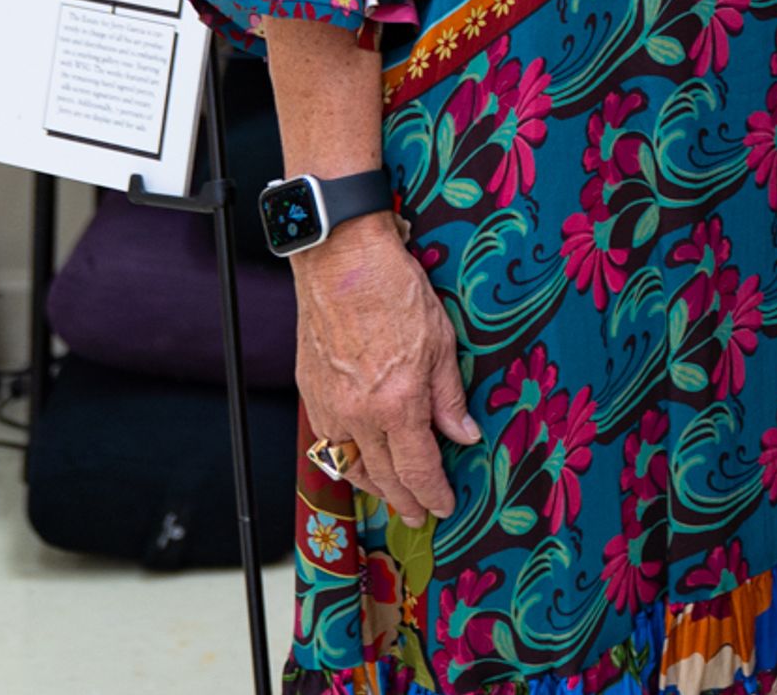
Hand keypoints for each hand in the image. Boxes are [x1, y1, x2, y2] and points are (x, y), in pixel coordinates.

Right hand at [294, 216, 478, 528]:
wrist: (342, 262)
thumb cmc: (394, 292)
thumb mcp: (441, 343)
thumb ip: (449, 397)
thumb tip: (464, 434)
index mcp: (397, 404)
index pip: (418, 468)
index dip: (433, 493)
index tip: (444, 506)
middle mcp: (359, 415)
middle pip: (383, 477)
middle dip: (404, 501)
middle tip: (420, 515)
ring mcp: (331, 407)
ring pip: (351, 466)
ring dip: (373, 487)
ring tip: (392, 496)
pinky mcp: (312, 393)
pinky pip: (328, 443)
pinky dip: (346, 461)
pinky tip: (358, 462)